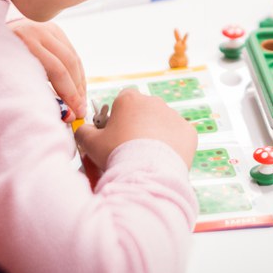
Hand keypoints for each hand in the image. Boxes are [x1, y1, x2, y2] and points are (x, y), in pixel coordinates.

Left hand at [8, 19, 85, 118]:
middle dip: (77, 90)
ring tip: (80, 101)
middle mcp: (38, 31)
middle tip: (81, 110)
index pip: (58, 70)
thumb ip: (40, 93)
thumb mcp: (13, 76)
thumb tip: (67, 114)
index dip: (70, 94)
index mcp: (25, 42)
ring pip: (73, 58)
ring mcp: (48, 28)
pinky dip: (76, 72)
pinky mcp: (54, 29)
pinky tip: (78, 87)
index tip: (76, 113)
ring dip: (80, 82)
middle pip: (69, 63)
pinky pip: (72, 53)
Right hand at [75, 89, 197, 169]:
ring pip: (161, 123)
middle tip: (129, 147)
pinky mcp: (188, 132)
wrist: (147, 174)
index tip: (115, 132)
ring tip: (146, 156)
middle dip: (137, 125)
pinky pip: (178, 136)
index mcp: (129, 99)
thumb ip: (84, 132)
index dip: (118, 116)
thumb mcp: (90, 143)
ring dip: (155, 135)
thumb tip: (83, 130)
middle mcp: (154, 102)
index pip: (123, 100)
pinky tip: (161, 159)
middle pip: (143, 111)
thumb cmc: (117, 154)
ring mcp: (174, 116)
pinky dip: (172, 145)